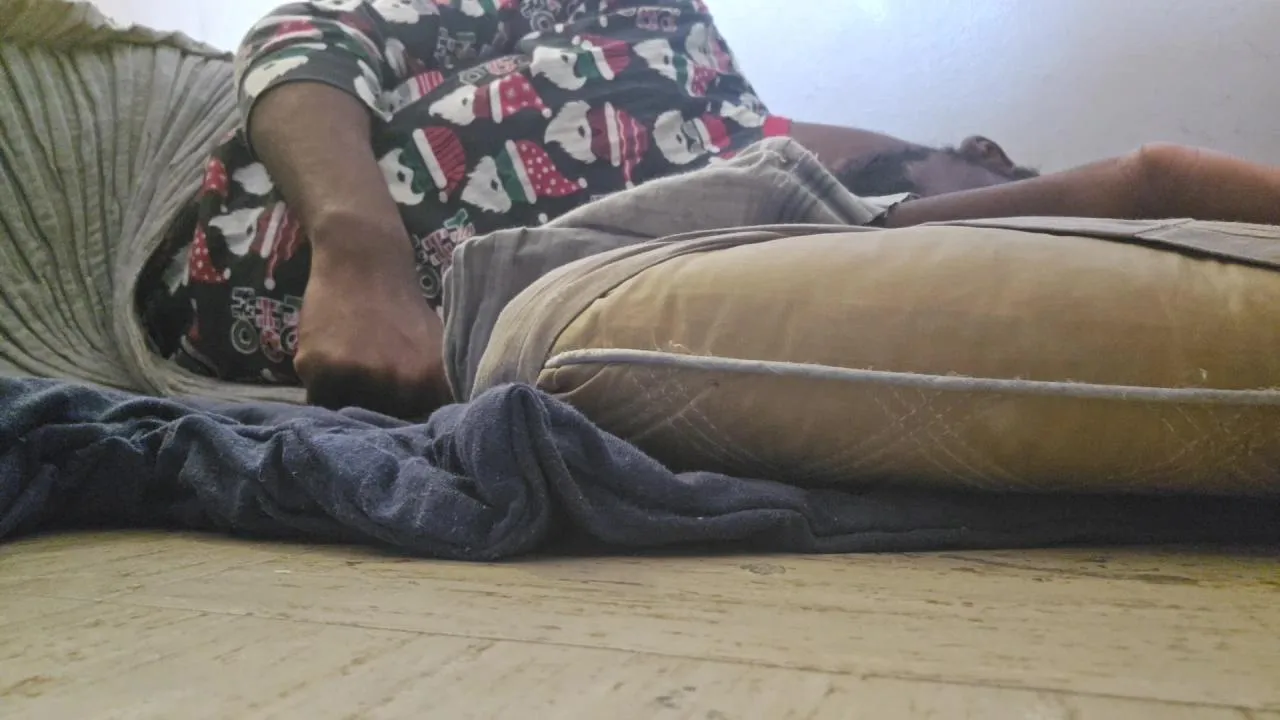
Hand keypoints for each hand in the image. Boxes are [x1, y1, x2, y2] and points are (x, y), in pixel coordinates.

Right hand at [294, 239, 450, 418]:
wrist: (363, 260)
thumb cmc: (402, 308)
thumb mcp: (435, 350)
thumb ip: (436, 391)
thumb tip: (440, 432)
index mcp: (430, 381)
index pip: (413, 429)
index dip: (404, 423)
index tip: (399, 411)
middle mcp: (397, 382)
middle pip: (378, 423)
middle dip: (376, 410)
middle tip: (372, 378)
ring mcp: (357, 375)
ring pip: (346, 414)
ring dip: (346, 399)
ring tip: (352, 364)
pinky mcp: (318, 368)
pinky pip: (318, 401)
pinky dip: (322, 387)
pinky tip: (332, 356)